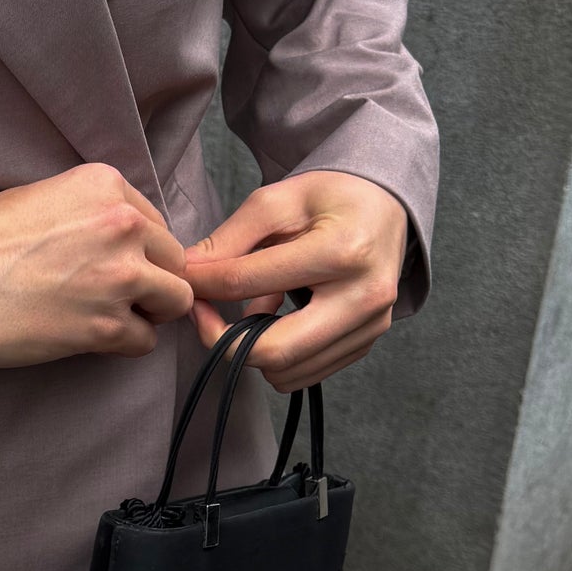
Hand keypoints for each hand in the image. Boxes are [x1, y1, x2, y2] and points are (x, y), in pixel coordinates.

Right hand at [0, 162, 193, 366]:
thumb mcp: (42, 196)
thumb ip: (94, 210)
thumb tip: (131, 240)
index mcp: (105, 185)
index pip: (157, 223)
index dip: (139, 250)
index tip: (110, 264)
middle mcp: (121, 224)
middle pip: (174, 260)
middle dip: (150, 281)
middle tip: (108, 294)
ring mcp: (118, 276)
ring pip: (174, 301)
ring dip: (146, 312)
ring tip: (104, 315)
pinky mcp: (105, 325)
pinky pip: (145, 341)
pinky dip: (123, 344)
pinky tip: (86, 336)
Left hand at [186, 170, 408, 390]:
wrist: (386, 207)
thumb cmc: (331, 198)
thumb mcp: (277, 201)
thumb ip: (230, 239)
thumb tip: (187, 273)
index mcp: (342, 250)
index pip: (249, 283)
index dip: (203, 285)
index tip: (184, 280)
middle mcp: (364, 297)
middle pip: (274, 351)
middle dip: (224, 340)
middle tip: (203, 314)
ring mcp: (370, 327)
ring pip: (287, 372)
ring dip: (252, 350)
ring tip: (246, 309)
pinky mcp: (366, 343)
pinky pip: (305, 372)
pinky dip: (278, 355)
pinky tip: (275, 320)